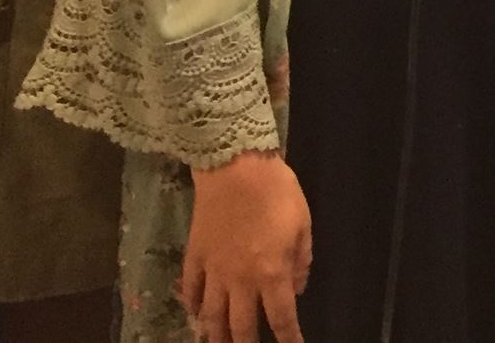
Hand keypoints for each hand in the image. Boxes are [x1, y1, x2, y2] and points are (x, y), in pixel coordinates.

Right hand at [182, 150, 311, 342]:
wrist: (235, 168)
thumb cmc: (277, 192)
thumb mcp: (303, 224)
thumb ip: (301, 260)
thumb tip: (298, 287)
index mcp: (271, 272)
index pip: (281, 316)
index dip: (288, 337)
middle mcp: (240, 280)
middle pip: (241, 325)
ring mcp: (213, 271)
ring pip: (211, 316)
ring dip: (216, 335)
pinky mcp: (194, 258)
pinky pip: (191, 291)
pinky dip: (193, 307)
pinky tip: (196, 315)